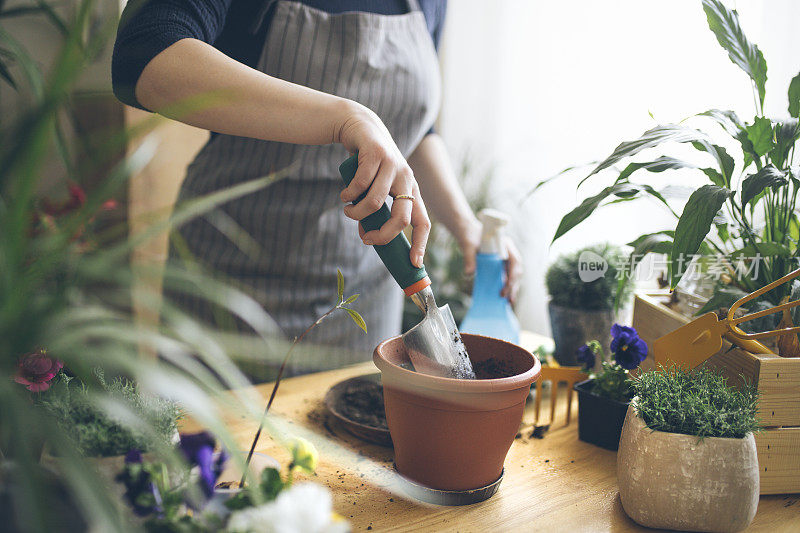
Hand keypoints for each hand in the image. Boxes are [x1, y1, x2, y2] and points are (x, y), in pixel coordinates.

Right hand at [335, 102, 429, 267]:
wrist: (361, 128)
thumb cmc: (369, 166)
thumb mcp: (377, 190)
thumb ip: (376, 212)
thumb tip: (369, 237)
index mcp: (412, 190)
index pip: (423, 222)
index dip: (420, 244)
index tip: (414, 263)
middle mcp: (407, 178)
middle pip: (402, 218)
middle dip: (383, 235)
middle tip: (366, 239)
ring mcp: (393, 165)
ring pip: (376, 202)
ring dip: (357, 213)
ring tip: (348, 212)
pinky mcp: (377, 153)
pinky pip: (360, 184)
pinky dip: (348, 195)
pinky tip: (344, 195)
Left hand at [458, 220, 522, 304]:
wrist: (468, 234)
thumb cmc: (470, 237)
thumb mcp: (468, 246)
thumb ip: (469, 258)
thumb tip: (469, 273)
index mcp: (506, 245)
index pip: (515, 262)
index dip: (512, 276)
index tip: (505, 287)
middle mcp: (509, 253)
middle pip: (516, 271)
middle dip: (513, 286)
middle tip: (508, 300)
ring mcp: (506, 259)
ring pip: (514, 276)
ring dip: (512, 289)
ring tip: (508, 302)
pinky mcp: (501, 265)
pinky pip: (507, 277)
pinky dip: (506, 286)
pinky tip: (503, 297)